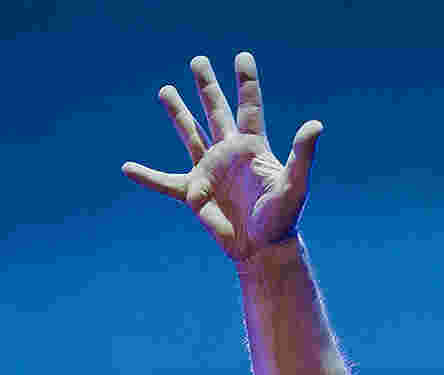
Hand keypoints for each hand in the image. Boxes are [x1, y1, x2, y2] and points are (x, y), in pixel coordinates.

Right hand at [119, 52, 321, 263]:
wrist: (262, 249)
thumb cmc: (281, 218)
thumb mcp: (293, 184)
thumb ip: (301, 154)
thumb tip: (316, 124)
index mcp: (251, 147)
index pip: (249, 107)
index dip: (246, 81)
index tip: (242, 56)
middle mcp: (228, 153)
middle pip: (215, 111)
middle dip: (206, 86)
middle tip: (198, 60)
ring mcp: (209, 171)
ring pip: (189, 134)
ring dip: (177, 113)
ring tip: (165, 89)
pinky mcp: (194, 193)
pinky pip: (165, 183)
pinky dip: (147, 177)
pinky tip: (127, 168)